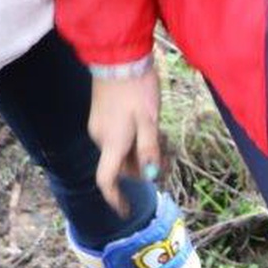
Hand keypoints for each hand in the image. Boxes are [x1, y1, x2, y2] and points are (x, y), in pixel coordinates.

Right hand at [88, 69, 162, 215]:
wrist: (119, 58)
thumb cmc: (137, 90)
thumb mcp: (149, 121)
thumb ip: (149, 150)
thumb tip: (150, 177)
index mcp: (112, 144)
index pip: (106, 180)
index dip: (115, 198)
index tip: (125, 210)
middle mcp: (101, 139)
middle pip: (122, 166)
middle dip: (144, 168)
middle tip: (168, 157)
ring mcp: (99, 127)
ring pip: (122, 152)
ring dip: (141, 152)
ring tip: (162, 135)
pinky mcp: (101, 116)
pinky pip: (119, 138)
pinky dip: (134, 140)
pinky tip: (149, 126)